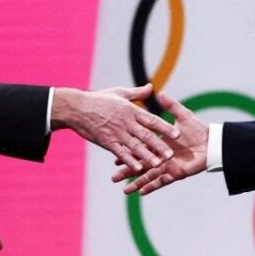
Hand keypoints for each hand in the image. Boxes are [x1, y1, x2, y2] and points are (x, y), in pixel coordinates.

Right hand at [50, 83, 179, 172]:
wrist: (77, 108)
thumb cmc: (98, 99)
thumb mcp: (119, 92)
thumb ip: (137, 92)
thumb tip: (151, 87)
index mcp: (131, 110)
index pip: (152, 120)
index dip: (165, 127)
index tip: (177, 134)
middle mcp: (126, 122)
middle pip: (146, 135)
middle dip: (159, 145)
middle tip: (171, 154)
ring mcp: (116, 133)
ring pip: (135, 146)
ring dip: (147, 156)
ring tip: (158, 164)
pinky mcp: (106, 141)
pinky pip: (120, 153)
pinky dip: (129, 160)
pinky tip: (137, 168)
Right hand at [115, 91, 207, 194]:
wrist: (213, 144)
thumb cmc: (198, 129)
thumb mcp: (182, 115)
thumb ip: (171, 106)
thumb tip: (160, 93)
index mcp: (160, 143)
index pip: (139, 148)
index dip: (128, 152)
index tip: (114, 157)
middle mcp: (161, 156)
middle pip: (140, 164)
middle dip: (126, 171)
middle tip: (113, 177)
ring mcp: (167, 166)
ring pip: (148, 175)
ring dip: (136, 182)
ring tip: (123, 190)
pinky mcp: (175, 173)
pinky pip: (162, 181)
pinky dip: (152, 186)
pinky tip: (141, 192)